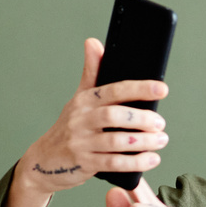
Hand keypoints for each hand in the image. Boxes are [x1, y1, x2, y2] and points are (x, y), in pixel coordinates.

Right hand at [1, 38, 168, 206]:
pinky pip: (113, 164)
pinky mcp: (84, 164)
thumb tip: (93, 42)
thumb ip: (91, 72)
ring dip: (143, 142)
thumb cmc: (68, 128)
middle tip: (160, 122)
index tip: (161, 88)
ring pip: (115, 142)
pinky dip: (135, 162)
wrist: (43, 161)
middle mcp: (81, 120)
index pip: (113, 90)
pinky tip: (151, 159)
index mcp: (84, 101)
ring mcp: (81, 143)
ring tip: (161, 140)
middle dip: (141, 119)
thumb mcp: (78, 99)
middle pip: (114, 116)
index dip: (138, 88)